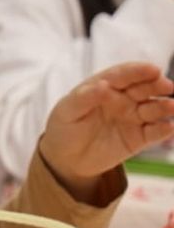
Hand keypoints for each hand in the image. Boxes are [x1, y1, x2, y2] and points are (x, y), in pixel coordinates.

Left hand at [39, 61, 173, 198]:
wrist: (65, 157)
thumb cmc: (65, 127)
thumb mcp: (67, 111)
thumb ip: (84, 98)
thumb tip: (102, 85)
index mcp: (106, 87)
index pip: (125, 75)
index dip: (139, 71)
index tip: (153, 70)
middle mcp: (124, 99)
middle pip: (145, 88)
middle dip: (158, 85)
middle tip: (167, 86)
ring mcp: (134, 118)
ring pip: (154, 109)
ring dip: (164, 107)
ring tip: (171, 107)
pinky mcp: (139, 138)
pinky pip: (155, 132)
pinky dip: (163, 130)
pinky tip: (168, 127)